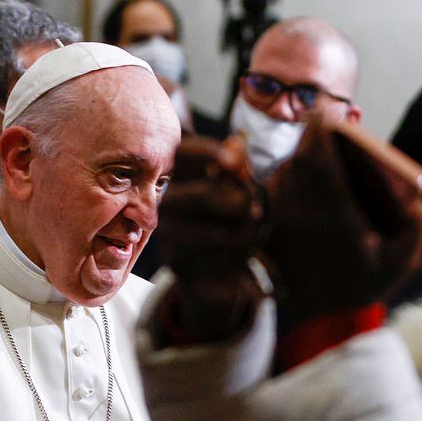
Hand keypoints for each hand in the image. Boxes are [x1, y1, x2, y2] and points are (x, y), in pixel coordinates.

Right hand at [154, 135, 265, 341]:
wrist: (221, 280)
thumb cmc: (232, 229)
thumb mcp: (244, 196)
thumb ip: (240, 170)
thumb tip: (237, 139)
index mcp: (183, 179)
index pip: (183, 153)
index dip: (207, 151)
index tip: (234, 161)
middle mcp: (167, 203)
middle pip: (204, 194)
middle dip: (239, 202)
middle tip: (254, 211)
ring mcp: (168, 234)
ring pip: (215, 231)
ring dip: (242, 231)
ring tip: (247, 234)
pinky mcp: (177, 263)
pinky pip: (217, 256)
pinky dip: (235, 255)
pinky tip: (233, 257)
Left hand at [264, 116, 421, 322]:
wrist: (327, 320)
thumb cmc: (367, 286)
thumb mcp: (401, 262)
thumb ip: (415, 227)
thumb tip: (417, 199)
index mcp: (336, 218)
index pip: (320, 160)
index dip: (320, 130)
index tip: (326, 111)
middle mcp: (304, 218)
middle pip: (298, 160)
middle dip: (309, 137)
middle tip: (322, 127)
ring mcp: (283, 226)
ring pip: (281, 175)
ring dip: (295, 157)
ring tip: (312, 152)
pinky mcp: (271, 235)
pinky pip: (270, 195)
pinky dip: (281, 179)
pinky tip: (296, 178)